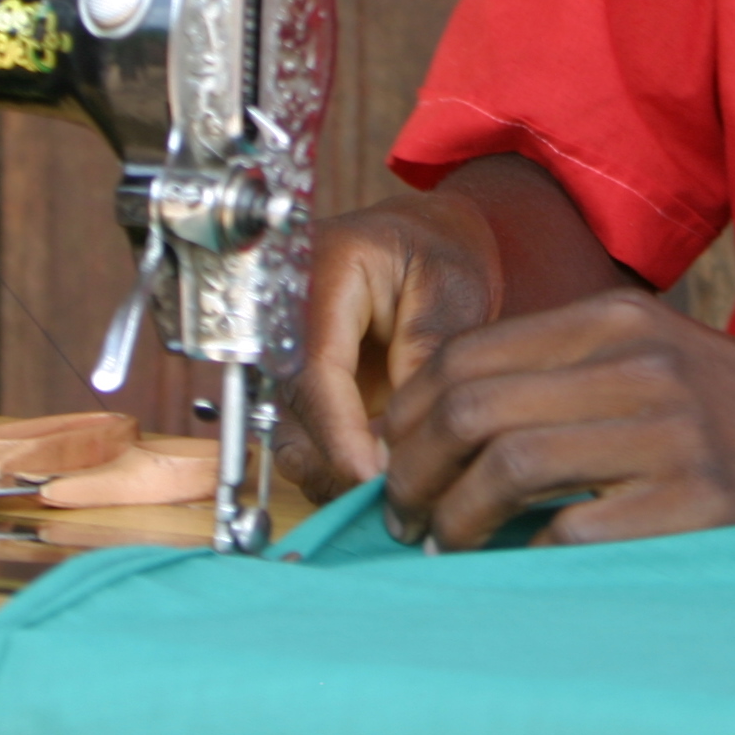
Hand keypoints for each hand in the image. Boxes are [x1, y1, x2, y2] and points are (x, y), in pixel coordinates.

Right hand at [276, 190, 503, 500]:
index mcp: (319, 280)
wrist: (421, 245)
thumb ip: (426, 349)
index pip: (313, 372)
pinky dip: (342, 470)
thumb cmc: (436, 253)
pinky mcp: (301, 396)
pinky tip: (386, 474)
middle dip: (342, 464)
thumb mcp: (447, 285)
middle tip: (403, 489)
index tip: (373, 476)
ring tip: (400, 481)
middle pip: (292, 417)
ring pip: (293, 444)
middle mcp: (286, 326)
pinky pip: (307, 449)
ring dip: (341, 473)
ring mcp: (289, 365)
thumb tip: (406, 432)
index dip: (339, 433)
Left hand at [378, 289, 734, 549]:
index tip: (396, 463)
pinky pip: (571, 535)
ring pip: (508, 469)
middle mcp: (638, 365)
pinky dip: (524, 559)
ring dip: (455, 521)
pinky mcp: (699, 507)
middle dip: (415, 472)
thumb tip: (439, 427)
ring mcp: (672, 434)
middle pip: (472, 409)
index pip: (466, 357)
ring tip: (447, 548)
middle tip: (405, 517)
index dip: (410, 418)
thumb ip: (559, 373)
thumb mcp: (651, 355)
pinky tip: (517, 570)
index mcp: (615, 319)